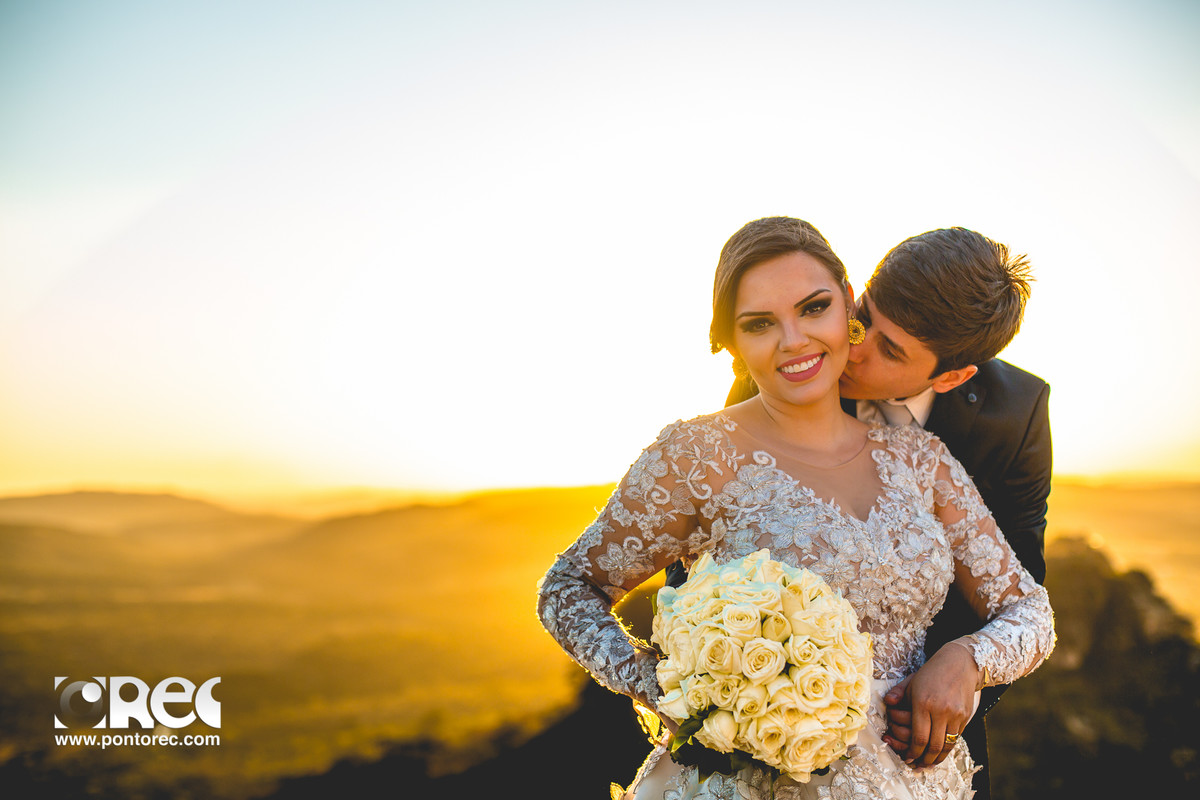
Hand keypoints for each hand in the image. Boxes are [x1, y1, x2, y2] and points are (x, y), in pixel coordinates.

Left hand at [883, 643, 978, 768]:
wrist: (960, 663)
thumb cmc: (932, 672)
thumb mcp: (912, 680)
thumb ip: (898, 693)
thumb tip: (887, 703)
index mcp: (922, 702)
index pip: (918, 737)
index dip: (913, 752)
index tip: (907, 758)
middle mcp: (940, 710)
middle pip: (933, 745)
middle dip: (923, 759)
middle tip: (916, 765)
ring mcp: (954, 714)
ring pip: (946, 745)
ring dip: (936, 758)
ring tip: (928, 764)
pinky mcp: (965, 716)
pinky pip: (956, 739)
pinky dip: (948, 749)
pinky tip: (941, 754)